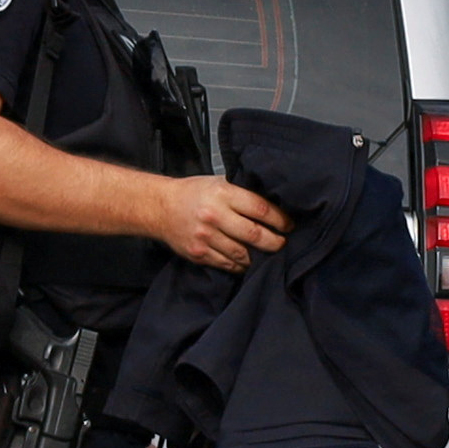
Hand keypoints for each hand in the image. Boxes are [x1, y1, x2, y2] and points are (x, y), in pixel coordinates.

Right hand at [156, 176, 288, 270]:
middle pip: (255, 235)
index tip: (288, 225)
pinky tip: (247, 261)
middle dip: (275, 242)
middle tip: (282, 243)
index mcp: (223, 193)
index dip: (279, 220)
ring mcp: (206, 237)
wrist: (160, 208)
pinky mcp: (199, 253)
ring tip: (266, 254)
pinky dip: (240, 265)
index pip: (260, 209)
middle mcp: (215, 215)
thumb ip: (242, 193)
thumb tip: (273, 207)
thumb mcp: (218, 183)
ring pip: (242, 254)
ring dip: (258, 257)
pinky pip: (227, 264)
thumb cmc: (193, 193)